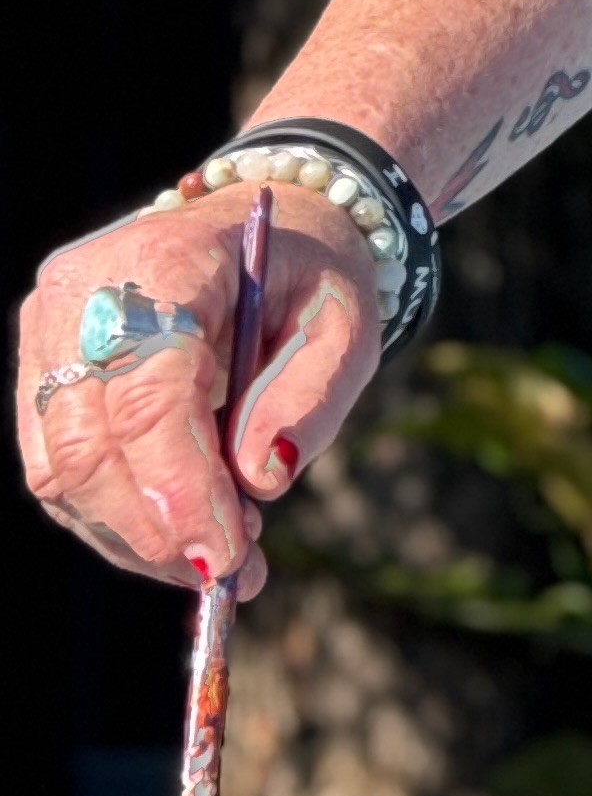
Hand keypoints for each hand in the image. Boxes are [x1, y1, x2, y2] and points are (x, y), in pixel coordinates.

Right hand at [16, 182, 384, 597]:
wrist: (265, 226)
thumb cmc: (310, 275)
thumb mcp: (345, 325)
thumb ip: (308, 399)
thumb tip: (258, 482)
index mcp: (163, 261)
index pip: (147, 392)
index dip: (180, 486)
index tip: (229, 556)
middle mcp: (83, 294)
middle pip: (86, 441)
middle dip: (157, 527)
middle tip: (235, 568)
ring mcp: (49, 331)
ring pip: (59, 469)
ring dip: (137, 534)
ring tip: (225, 549)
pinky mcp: (42, 370)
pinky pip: (57, 467)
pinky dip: (117, 517)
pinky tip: (182, 530)